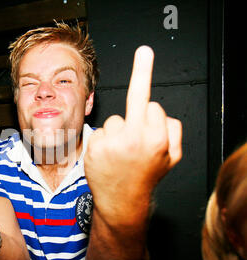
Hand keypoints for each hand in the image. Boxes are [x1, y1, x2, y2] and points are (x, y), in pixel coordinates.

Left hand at [84, 46, 181, 226]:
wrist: (121, 202)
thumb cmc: (146, 177)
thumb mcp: (172, 158)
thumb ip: (172, 132)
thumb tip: (159, 110)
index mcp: (157, 138)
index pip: (152, 105)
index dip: (150, 114)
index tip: (148, 84)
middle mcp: (135, 137)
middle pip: (136, 98)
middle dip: (142, 72)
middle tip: (145, 51)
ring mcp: (113, 142)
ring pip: (114, 120)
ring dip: (116, 132)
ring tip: (119, 155)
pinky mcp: (94, 147)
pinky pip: (99, 131)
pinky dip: (102, 141)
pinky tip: (106, 158)